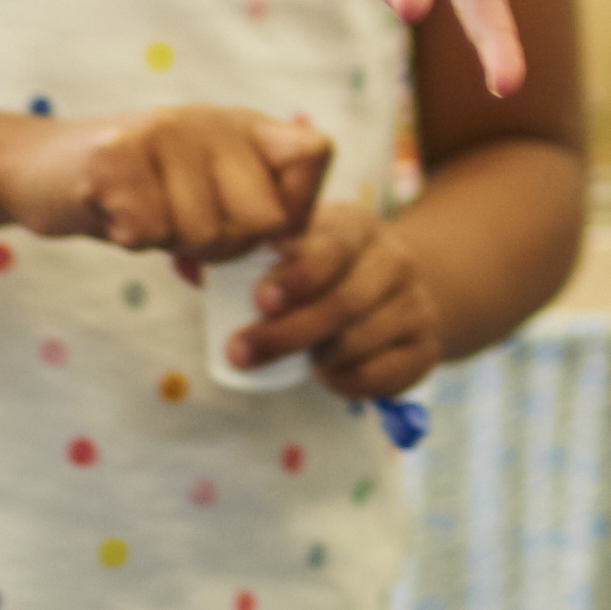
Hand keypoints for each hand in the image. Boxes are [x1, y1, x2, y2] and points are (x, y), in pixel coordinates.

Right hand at [0, 107, 330, 261]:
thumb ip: (251, 208)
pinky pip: (149, 233)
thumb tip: (292, 255)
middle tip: (181, 228)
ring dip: (170, 243)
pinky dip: (130, 239)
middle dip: (224, 246)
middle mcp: (210, 118)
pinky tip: (113, 214)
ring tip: (143, 213)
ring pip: (205, 233)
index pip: (315, 153)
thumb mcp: (204, 187)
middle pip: (262, 218)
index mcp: (242, 124)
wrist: (38, 168)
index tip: (258, 230)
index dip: (297, 207)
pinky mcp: (115, 156)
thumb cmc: (135, 191)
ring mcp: (163, 131)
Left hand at [234, 189, 449, 399]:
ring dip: (317, 359)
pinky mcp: (426, 347)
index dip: (295, 277)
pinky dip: (347, 382)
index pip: (330, 249)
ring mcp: (416, 304)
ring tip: (295, 360)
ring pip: (359, 341)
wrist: (398, 287)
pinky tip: (327, 375)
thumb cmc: (325, 266)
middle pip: (342, 303)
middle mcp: (395, 260)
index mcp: (357, 227)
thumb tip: (184, 262)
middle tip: (241, 352)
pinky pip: (383, 376)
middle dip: (286, 333)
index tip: (259, 301)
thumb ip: (240, 253)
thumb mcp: (296, 243)